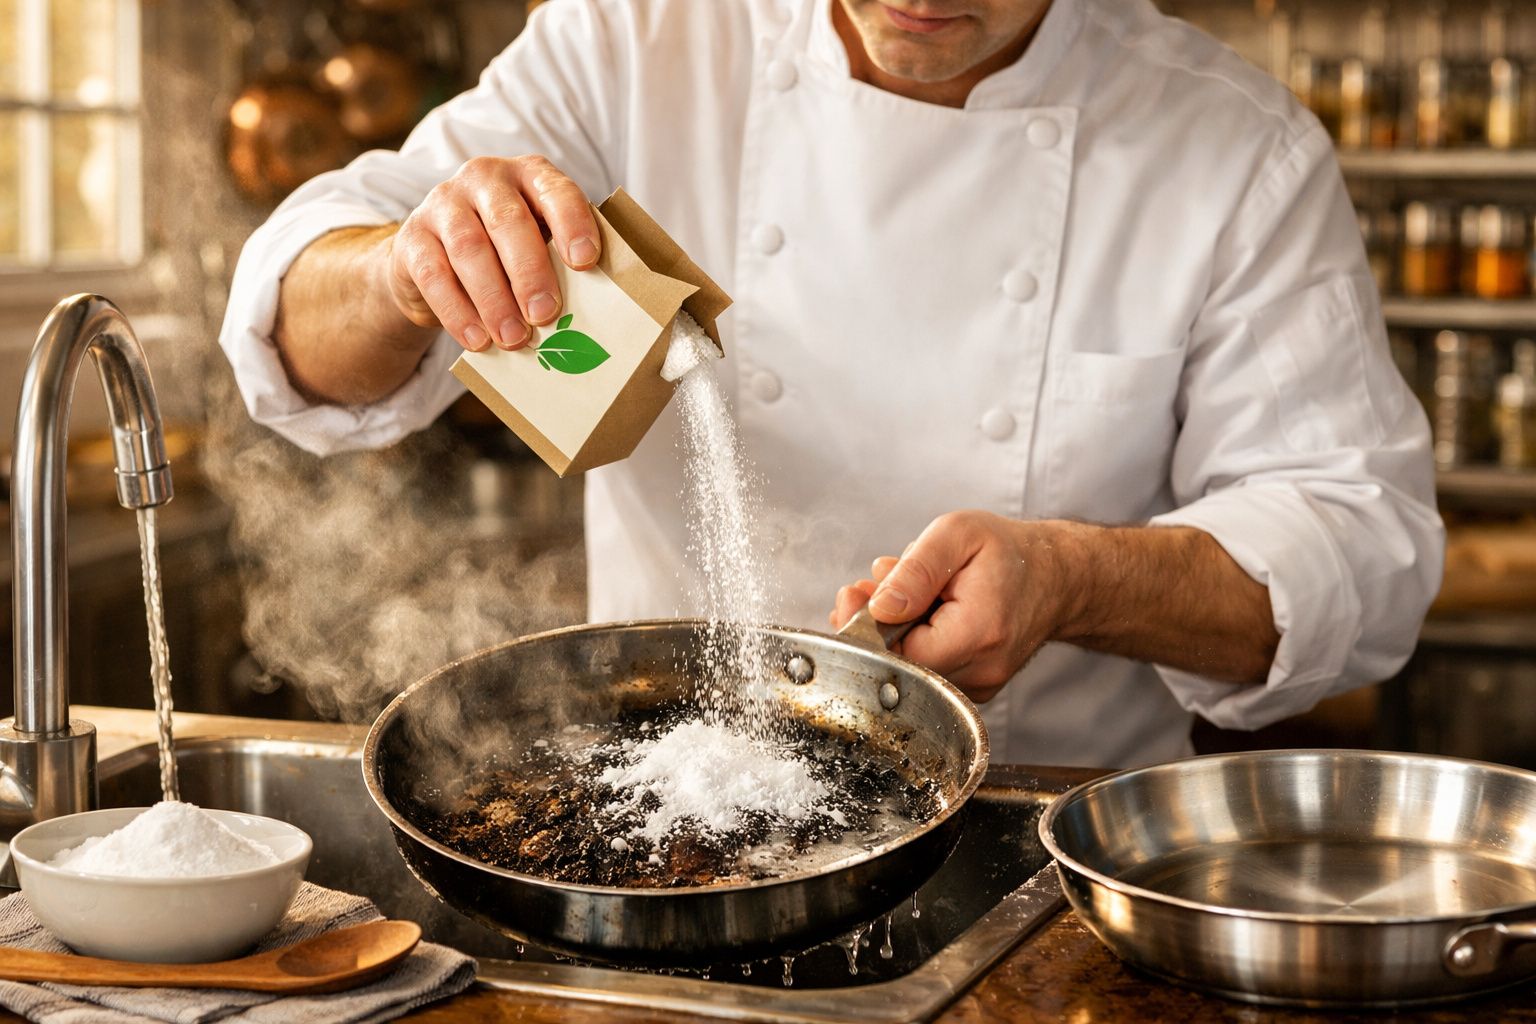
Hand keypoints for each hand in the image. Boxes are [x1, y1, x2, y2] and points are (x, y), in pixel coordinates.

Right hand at [386, 155, 599, 351]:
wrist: (434, 260)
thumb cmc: (506, 254)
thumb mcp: (537, 246)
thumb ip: (560, 264)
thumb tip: (593, 313)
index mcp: (529, 176)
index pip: (556, 191)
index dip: (572, 224)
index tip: (586, 262)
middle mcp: (485, 179)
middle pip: (508, 222)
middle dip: (530, 273)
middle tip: (546, 316)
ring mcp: (443, 203)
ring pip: (469, 248)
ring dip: (494, 299)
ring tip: (514, 339)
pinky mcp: (411, 236)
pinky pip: (434, 274)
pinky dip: (457, 312)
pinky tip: (478, 340)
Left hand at [829, 512, 1083, 703]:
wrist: (1057, 578)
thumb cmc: (1010, 553)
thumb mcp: (957, 535)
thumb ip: (915, 571)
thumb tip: (879, 607)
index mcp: (979, 632)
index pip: (901, 655)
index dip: (868, 628)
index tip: (855, 596)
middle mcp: (983, 670)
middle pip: (900, 664)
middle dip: (875, 625)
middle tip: (866, 586)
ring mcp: (981, 686)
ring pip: (911, 668)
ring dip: (894, 631)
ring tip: (904, 592)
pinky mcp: (975, 689)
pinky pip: (928, 670)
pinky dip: (914, 641)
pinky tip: (921, 613)